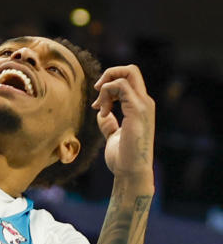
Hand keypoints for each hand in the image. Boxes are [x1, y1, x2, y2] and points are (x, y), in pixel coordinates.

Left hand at [92, 65, 155, 183]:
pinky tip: (103, 113)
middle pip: (131, 69)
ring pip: (127, 73)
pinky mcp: (137, 110)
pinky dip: (106, 94)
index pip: (130, 79)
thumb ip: (109, 124)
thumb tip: (102, 115)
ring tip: (101, 108)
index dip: (110, 83)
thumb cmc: (123, 159)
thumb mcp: (114, 136)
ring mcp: (143, 105)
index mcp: (141, 107)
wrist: (131, 173)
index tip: (98, 103)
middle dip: (110, 73)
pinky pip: (120, 85)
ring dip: (106, 86)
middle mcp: (145, 103)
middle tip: (98, 91)